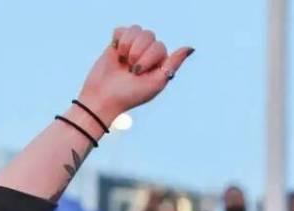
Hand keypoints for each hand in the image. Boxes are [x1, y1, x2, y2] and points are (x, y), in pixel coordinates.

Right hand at [77, 25, 193, 125]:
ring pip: (136, 30)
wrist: (102, 98)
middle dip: (137, 52)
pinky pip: (122, 30)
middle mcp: (147, 54)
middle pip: (149, 35)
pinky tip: (115, 53)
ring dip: (127, 45)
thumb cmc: (130, 94)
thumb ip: (174, 63)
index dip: (147, 58)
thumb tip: (191, 47)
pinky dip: (118, 40)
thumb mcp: (157, 81)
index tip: (138, 73)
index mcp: (159, 63)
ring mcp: (132, 48)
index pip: (159, 46)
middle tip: (129, 70)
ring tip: (122, 61)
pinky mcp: (117, 44)